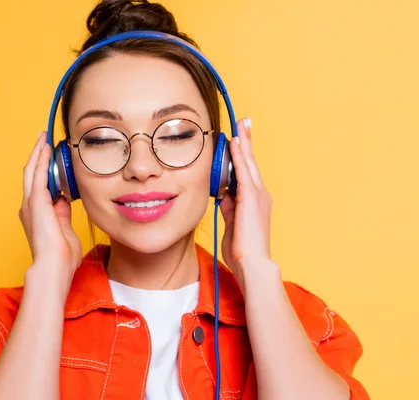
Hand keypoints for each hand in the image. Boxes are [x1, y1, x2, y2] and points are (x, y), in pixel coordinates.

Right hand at [19, 132, 82, 281]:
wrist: (54, 266)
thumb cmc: (61, 257)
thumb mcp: (64, 230)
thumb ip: (63, 214)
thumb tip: (64, 201)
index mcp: (37, 215)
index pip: (41, 188)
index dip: (46, 172)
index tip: (52, 160)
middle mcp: (30, 207)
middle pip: (32, 175)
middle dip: (37, 156)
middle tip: (43, 140)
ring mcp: (31, 203)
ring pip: (32, 170)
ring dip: (37, 153)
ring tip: (42, 138)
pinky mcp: (35, 200)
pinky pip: (38, 174)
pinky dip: (41, 159)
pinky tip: (45, 147)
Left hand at [219, 118, 273, 287]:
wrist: (252, 264)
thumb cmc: (242, 249)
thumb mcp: (232, 223)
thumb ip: (229, 207)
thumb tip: (223, 195)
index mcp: (254, 200)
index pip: (247, 171)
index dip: (242, 154)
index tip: (238, 138)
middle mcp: (260, 194)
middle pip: (250, 162)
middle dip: (246, 141)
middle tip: (244, 121)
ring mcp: (258, 195)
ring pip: (249, 163)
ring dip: (244, 143)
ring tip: (241, 124)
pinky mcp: (251, 199)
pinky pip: (244, 172)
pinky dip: (239, 156)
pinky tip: (235, 143)